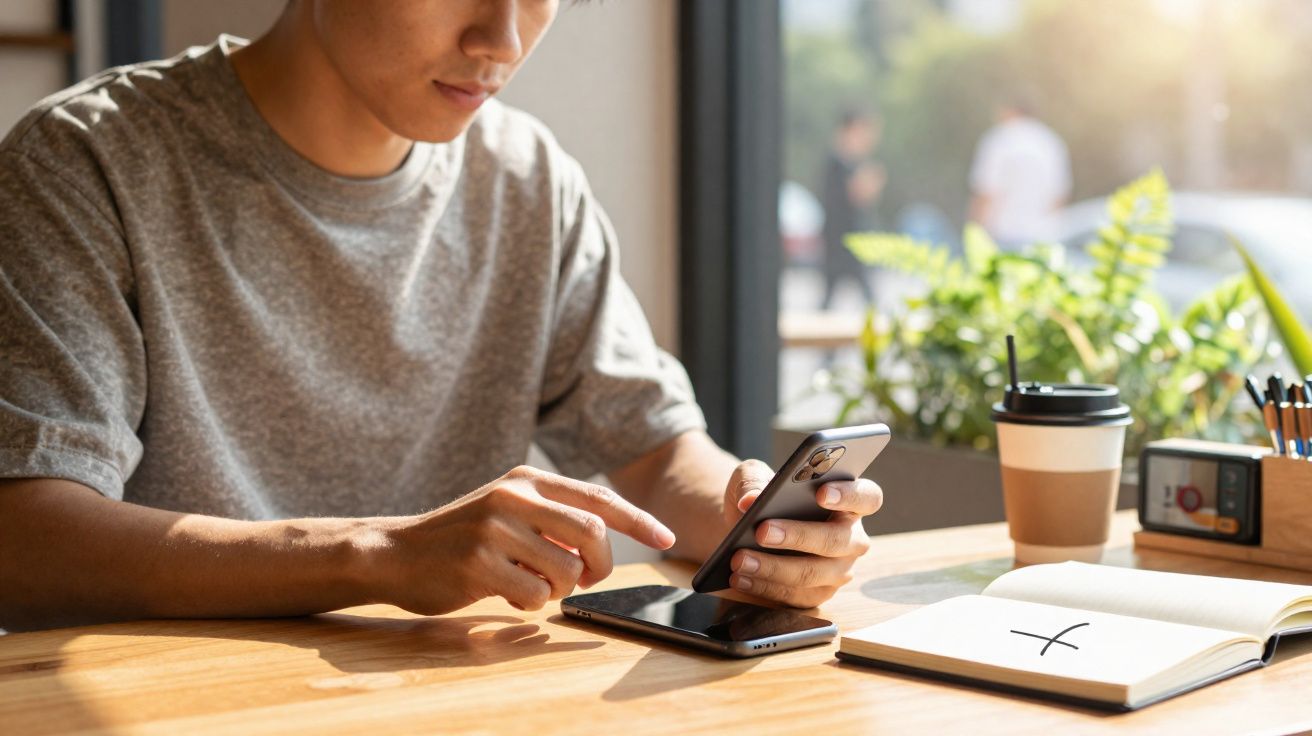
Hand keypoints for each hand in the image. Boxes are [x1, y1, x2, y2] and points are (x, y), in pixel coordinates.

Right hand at [370, 466, 674, 613]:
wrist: (396, 552)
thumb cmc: (462, 537)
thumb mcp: (508, 510)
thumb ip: (553, 517)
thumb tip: (604, 545)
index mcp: (527, 481)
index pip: (597, 498)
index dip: (638, 520)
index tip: (665, 538)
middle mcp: (514, 498)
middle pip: (593, 534)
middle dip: (600, 565)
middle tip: (586, 578)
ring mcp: (495, 529)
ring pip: (566, 570)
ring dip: (558, 588)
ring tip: (530, 583)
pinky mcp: (479, 563)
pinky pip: (534, 594)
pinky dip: (530, 602)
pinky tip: (505, 592)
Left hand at [722, 460, 880, 608]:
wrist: (744, 530)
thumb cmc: (760, 496)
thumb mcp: (753, 477)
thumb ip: (754, 481)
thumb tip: (749, 501)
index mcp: (848, 500)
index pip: (866, 497)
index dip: (849, 495)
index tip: (822, 493)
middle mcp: (851, 538)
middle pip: (837, 540)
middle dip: (798, 535)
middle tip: (762, 531)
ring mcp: (838, 570)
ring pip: (813, 573)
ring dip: (774, 568)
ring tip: (739, 560)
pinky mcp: (817, 594)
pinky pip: (795, 596)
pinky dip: (765, 587)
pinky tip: (739, 578)